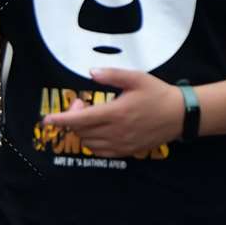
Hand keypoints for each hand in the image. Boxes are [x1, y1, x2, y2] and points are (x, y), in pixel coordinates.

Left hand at [43, 68, 183, 155]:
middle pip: (81, 131)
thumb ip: (112, 75)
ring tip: (92, 116)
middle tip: (82, 104)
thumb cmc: (157, 94)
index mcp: (116, 113)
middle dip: (74, 118)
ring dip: (82, 130)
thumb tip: (91, 72)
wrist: (179, 115)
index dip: (61, 119)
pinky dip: (92, 142)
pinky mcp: (125, 152)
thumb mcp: (136, 78)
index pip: (80, 120)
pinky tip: (98, 130)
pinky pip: (99, 151)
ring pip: (88, 142)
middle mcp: (116, 132)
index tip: (46, 119)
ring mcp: (120, 145)